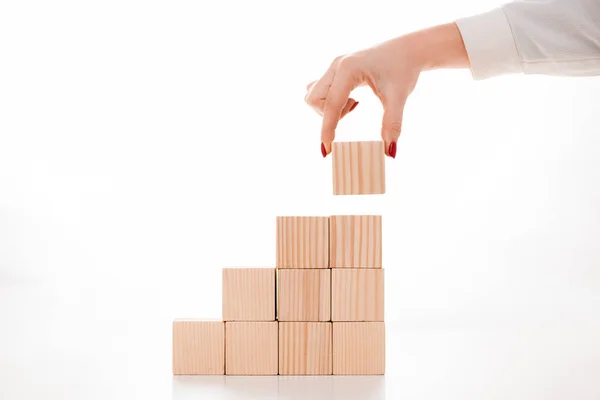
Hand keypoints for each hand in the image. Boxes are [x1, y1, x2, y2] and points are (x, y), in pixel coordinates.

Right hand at [305, 22, 469, 157]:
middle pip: (315, 99)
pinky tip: (351, 98)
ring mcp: (334, 65)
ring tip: (354, 103)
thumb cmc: (404, 70)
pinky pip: (320, 89)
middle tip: (354, 110)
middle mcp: (337, 65)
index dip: (327, 129)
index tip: (326, 150)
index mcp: (349, 69)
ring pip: (314, 94)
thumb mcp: (399, 98)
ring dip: (329, 107)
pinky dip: (330, 100)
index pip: (331, 104)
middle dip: (328, 115)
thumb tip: (390, 152)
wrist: (408, 50)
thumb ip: (392, 125)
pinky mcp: (336, 69)